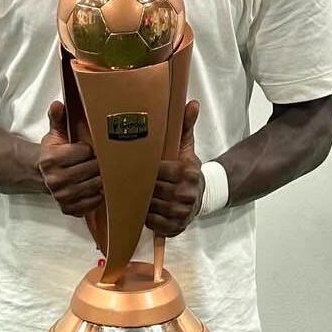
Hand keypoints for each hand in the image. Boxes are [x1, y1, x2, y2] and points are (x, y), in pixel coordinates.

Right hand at [38, 100, 103, 216]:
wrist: (40, 174)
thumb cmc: (53, 152)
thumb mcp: (54, 133)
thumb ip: (58, 118)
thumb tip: (57, 104)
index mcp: (51, 159)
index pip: (84, 152)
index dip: (89, 149)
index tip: (87, 149)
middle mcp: (55, 180)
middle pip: (92, 170)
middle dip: (98, 164)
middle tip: (100, 160)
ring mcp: (62, 196)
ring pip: (94, 186)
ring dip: (101, 179)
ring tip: (100, 173)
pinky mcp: (68, 208)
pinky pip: (91, 204)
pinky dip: (97, 196)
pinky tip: (96, 188)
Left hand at [146, 100, 203, 236]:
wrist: (202, 195)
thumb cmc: (186, 168)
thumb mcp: (186, 146)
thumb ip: (185, 125)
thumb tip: (192, 102)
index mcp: (188, 172)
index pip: (158, 171)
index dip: (146, 170)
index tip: (137, 166)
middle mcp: (186, 194)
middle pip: (152, 189)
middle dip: (141, 185)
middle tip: (130, 180)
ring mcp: (181, 213)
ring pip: (149, 207)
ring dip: (140, 201)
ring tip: (136, 194)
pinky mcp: (176, 228)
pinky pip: (152, 223)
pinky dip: (146, 216)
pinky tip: (145, 208)